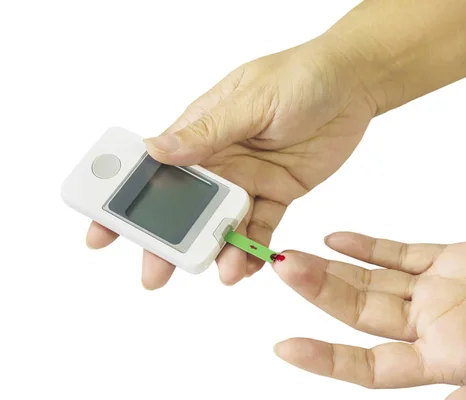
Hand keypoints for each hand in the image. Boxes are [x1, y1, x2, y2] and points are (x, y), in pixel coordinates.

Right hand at [85, 37, 375, 288]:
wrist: (353, 86)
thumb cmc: (299, 78)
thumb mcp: (251, 101)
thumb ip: (208, 132)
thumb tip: (156, 150)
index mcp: (201, 132)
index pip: (153, 169)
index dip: (124, 201)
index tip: (102, 232)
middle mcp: (219, 159)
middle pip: (184, 207)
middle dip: (166, 242)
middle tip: (155, 273)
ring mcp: (247, 179)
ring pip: (222, 224)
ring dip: (217, 250)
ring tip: (221, 272)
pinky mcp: (277, 193)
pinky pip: (259, 228)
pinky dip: (252, 249)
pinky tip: (247, 267)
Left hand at [273, 233, 465, 398]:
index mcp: (446, 359)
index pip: (371, 365)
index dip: (328, 359)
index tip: (285, 347)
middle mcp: (432, 326)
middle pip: (360, 312)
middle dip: (319, 293)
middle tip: (280, 268)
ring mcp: (439, 291)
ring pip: (372, 279)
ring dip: (333, 267)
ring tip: (294, 254)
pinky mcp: (453, 260)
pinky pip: (400, 251)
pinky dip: (368, 245)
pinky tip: (337, 238)